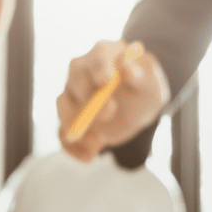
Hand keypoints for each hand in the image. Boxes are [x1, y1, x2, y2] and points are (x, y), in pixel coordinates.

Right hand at [56, 40, 170, 161]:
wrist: (136, 105)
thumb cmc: (144, 87)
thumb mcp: (149, 82)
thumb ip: (140, 75)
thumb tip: (127, 67)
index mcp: (102, 54)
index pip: (97, 59)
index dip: (100, 70)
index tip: (106, 82)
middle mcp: (80, 72)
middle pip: (75, 83)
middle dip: (90, 100)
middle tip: (110, 112)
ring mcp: (71, 95)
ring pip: (63, 107)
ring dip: (77, 125)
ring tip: (100, 141)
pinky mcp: (69, 118)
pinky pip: (62, 133)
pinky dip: (72, 147)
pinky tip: (90, 157)